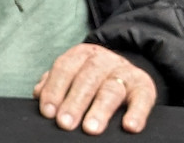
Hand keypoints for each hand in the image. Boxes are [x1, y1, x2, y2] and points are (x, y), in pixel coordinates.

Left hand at [34, 43, 155, 133]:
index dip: (54, 89)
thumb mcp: (75, 73)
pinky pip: (143, 99)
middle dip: (74, 102)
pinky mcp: (145, 87)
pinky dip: (137, 113)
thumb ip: (56, 82)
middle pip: (87, 79)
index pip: (64, 69)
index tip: (48, 112)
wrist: (129, 72)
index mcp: (82, 54)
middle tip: (65, 123)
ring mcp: (125, 72)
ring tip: (90, 129)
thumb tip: (38, 94)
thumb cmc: (95, 78)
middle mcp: (104, 60)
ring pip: (111, 89)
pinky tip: (129, 126)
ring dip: (100, 110)